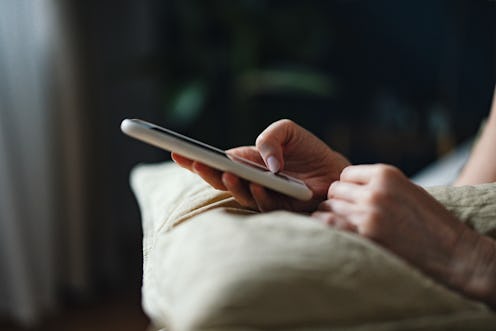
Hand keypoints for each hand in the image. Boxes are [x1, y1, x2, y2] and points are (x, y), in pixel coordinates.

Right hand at [172, 119, 349, 211]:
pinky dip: (261, 194)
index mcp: (247, 162)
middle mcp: (251, 181)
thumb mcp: (287, 130)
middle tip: (194, 162)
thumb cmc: (309, 150)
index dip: (196, 159)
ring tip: (227, 172)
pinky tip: (258, 183)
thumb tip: (265, 163)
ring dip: (232, 185)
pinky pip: (267, 205)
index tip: (176, 151)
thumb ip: (270, 137)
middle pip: (221, 180)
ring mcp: (265, 196)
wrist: (336, 170)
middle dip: (206, 172)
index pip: (217, 162)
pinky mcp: (282, 209)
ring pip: (241, 195)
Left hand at [312, 164, 495, 304]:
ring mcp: (367, 212)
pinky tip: (330, 229)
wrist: (451, 251)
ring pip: (329, 206)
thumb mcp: (406, 189)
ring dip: (332, 213)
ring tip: (342, 223)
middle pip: (335, 189)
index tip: (352, 198)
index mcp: (386, 174)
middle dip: (339, 200)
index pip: (346, 174)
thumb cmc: (430, 221)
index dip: (348, 187)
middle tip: (346, 213)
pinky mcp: (364, 234)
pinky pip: (329, 223)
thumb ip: (378, 184)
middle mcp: (374, 190)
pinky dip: (325, 224)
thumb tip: (346, 187)